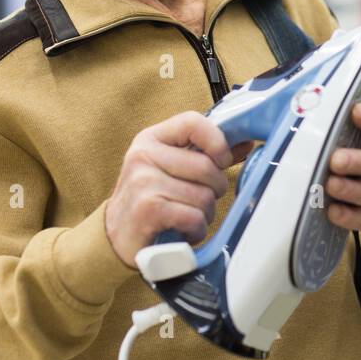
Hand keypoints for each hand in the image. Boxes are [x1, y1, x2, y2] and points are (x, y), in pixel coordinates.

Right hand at [105, 111, 236, 266]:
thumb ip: (205, 155)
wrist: (116, 237)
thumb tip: (244, 143)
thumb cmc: (151, 200)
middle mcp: (143, 156)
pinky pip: (195, 217)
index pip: (193, 122)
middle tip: (200, 199)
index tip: (222, 161)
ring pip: (204, 196)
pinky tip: (183, 230)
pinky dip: (196, 229)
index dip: (217, 141)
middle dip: (215, 189)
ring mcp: (143, 182)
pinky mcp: (148, 209)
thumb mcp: (172, 169)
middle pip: (206, 166)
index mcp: (151, 139)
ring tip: (187, 217)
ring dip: (205, 213)